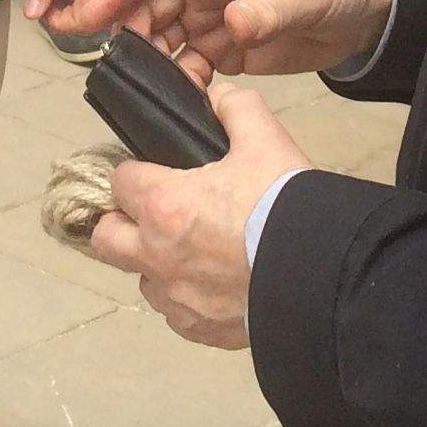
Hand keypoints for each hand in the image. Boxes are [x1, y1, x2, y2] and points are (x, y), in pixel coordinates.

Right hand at [75, 0, 396, 79]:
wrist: (365, 11)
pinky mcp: (225, 47)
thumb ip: (264, 10)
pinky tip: (182, 94)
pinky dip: (179, 77)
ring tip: (146, 83)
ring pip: (163, 33)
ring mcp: (214, 16)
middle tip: (118, 60)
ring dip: (151, 56)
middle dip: (130, 26)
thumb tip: (229, 25)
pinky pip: (187, 61)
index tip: (95, 12)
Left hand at [87, 83, 308, 347]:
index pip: (120, 180)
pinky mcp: (198, 329)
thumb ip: (235, 108)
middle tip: (152, 213)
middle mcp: (157, 256)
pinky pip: (175, 312)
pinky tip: (217, 281)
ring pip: (141, 278)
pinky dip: (186, 295)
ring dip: (155, 262)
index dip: (136, 171)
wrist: (322, 274)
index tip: (155, 171)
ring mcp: (175, 298)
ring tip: (195, 248)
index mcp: (164, 205)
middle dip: (119, 221)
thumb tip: (217, 98)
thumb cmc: (286, 206)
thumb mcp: (264, 140)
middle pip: (105, 238)